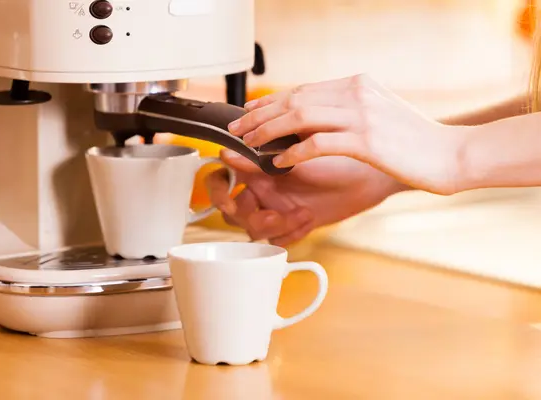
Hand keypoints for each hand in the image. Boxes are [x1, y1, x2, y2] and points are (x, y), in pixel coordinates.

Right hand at [206, 148, 405, 246]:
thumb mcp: (297, 157)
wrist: (372, 174)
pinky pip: (276, 240)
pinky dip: (288, 234)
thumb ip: (260, 160)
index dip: (217, 189)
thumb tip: (226, 153)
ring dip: (270, 226)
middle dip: (248, 215)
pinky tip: (307, 220)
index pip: (222, 176)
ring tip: (297, 215)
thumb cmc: (339, 155)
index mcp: (257, 164)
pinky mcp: (292, 223)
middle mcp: (263, 186)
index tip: (230, 197)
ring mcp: (277, 206)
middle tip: (269, 215)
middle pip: (233, 209)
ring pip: (252, 228)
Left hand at [228, 74, 467, 194]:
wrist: (450, 154)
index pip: (301, 89)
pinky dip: (293, 152)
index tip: (249, 113)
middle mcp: (355, 92)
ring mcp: (361, 114)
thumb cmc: (413, 141)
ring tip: (249, 144)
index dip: (270, 102)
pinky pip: (317, 143)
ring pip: (299, 117)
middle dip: (260, 115)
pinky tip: (279, 161)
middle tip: (238, 129)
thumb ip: (345, 112)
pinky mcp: (366, 139)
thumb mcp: (377, 115)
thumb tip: (308, 123)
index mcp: (356, 84)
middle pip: (294, 99)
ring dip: (269, 131)